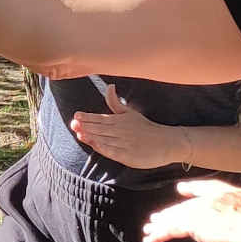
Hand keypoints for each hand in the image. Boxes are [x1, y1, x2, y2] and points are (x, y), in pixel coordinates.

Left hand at [69, 83, 185, 169]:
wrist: (166, 142)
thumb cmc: (145, 128)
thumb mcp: (130, 113)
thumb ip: (115, 103)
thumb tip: (110, 85)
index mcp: (119, 120)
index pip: (100, 118)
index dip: (88, 117)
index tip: (76, 115)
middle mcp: (120, 131)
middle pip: (100, 129)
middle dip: (86, 126)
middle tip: (73, 124)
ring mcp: (124, 143)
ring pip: (105, 139)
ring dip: (92, 136)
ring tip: (79, 133)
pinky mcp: (129, 155)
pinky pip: (114, 151)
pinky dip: (104, 148)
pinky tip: (95, 146)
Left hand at [140, 177, 240, 241]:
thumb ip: (239, 210)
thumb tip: (221, 214)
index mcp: (226, 192)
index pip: (202, 190)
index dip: (190, 194)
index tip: (180, 195)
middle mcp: (211, 197)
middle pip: (185, 207)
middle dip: (169, 216)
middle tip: (154, 223)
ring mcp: (203, 209)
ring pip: (176, 217)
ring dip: (161, 227)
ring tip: (149, 234)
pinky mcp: (196, 224)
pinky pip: (173, 228)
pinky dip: (161, 233)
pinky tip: (153, 239)